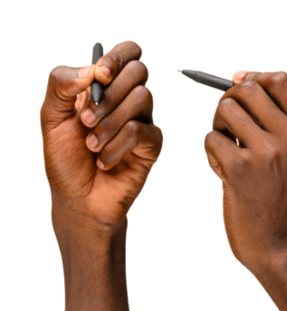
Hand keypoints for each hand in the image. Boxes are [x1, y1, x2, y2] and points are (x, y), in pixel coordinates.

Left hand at [40, 39, 160, 233]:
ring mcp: (142, 120)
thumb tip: (91, 69)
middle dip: (109, 95)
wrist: (77, 199)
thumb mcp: (50, 117)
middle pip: (139, 71)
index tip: (100, 74)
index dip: (118, 56)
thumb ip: (61, 84)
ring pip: (142, 98)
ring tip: (91, 145)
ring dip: (109, 123)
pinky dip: (116, 146)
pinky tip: (104, 160)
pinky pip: (141, 131)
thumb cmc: (65, 158)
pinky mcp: (152, 144)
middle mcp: (127, 99)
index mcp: (104, 85)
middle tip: (85, 120)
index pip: (128, 51)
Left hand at [203, 69, 286, 269]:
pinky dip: (210, 151)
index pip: (281, 79)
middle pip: (249, 88)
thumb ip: (276, 117)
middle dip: (230, 101)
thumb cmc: (281, 196)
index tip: (243, 88)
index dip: (256, 77)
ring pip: (226, 109)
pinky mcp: (240, 168)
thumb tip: (241, 75)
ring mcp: (267, 152)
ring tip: (226, 149)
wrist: (280, 245)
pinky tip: (222, 171)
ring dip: (218, 126)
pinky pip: (211, 137)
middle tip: (229, 124)